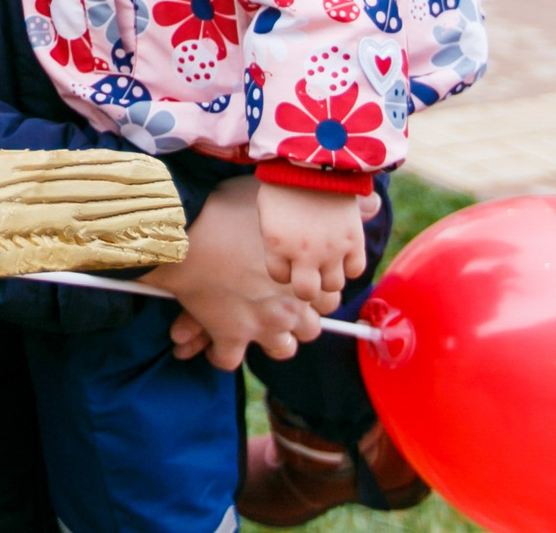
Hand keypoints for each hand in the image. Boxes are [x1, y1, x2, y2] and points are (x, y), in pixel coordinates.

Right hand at [139, 177, 344, 368]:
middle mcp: (290, 307)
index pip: (329, 299)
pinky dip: (221, 353)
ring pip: (281, 349)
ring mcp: (261, 325)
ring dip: (271, 339)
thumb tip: (374, 201)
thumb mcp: (276, 196)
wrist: (181, 230)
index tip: (301, 282)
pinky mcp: (228, 335)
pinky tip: (214, 340)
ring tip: (256, 323)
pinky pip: (228, 360)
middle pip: (310, 328)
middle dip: (298, 317)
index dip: (316, 291)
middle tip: (279, 301)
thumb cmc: (225, 207)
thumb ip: (325, 202)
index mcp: (305, 277)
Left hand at [256, 179, 368, 309]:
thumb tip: (286, 260)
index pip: (279, 277)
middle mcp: (303, 253)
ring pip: (333, 286)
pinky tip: (343, 254)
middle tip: (308, 272)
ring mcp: (331, 249)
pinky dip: (350, 266)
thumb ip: (278, 240)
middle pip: (307, 292)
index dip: (283, 270)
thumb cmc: (286, 183)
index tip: (287, 260)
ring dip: (329, 276)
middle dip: (306, 286)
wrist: (315, 159)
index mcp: (276, 244)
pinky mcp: (353, 240)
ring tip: (326, 262)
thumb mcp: (269, 212)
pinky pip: (355, 270)